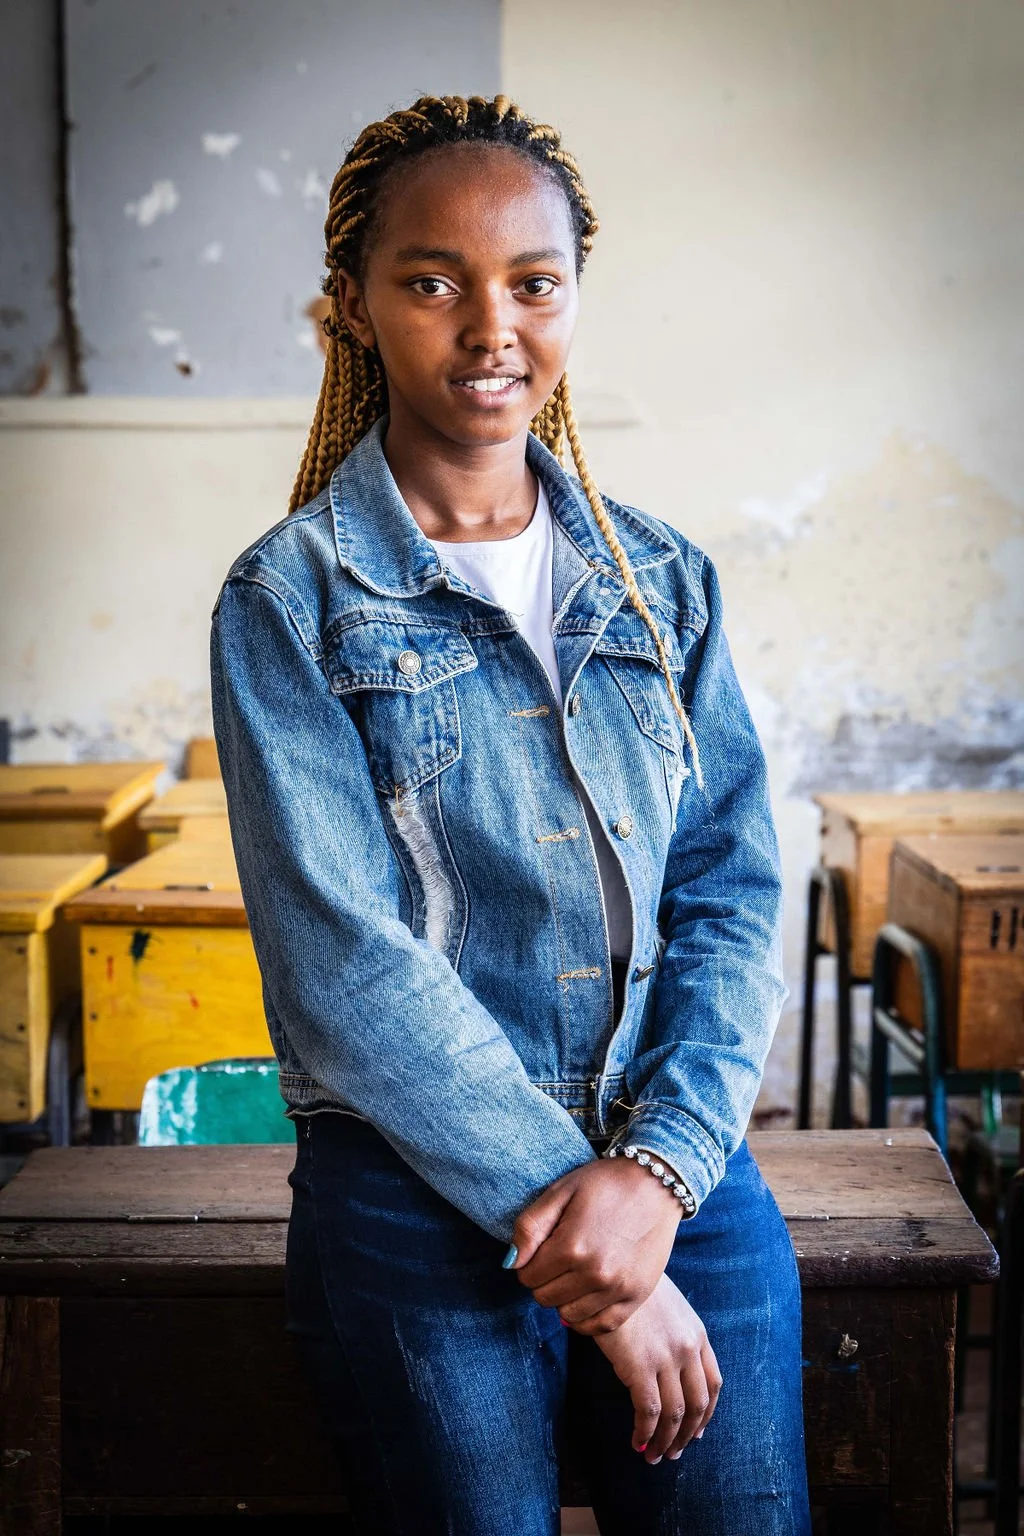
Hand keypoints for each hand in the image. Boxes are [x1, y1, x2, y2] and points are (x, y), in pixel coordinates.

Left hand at [508, 1157, 682, 1333]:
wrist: (655, 1183)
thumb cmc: (604, 1183)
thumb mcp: (560, 1191)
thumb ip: (529, 1227)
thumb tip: (511, 1263)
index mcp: (571, 1246)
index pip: (527, 1276)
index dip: (529, 1263)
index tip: (542, 1249)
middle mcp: (594, 1273)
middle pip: (545, 1297)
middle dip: (544, 1280)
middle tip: (558, 1259)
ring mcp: (618, 1288)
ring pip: (568, 1315)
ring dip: (564, 1298)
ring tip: (574, 1273)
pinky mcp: (636, 1296)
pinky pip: (600, 1326)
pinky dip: (586, 1318)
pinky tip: (586, 1297)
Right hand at [596, 1273, 721, 1463]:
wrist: (611, 1271)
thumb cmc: (632, 1286)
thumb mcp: (667, 1304)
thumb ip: (675, 1333)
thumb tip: (667, 1364)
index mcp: (697, 1333)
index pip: (714, 1383)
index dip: (706, 1413)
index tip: (697, 1431)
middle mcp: (688, 1348)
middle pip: (698, 1404)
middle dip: (687, 1435)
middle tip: (675, 1453)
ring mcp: (666, 1358)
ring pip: (674, 1415)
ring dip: (666, 1442)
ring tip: (654, 1456)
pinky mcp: (640, 1367)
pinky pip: (648, 1412)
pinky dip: (645, 1433)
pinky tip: (637, 1442)